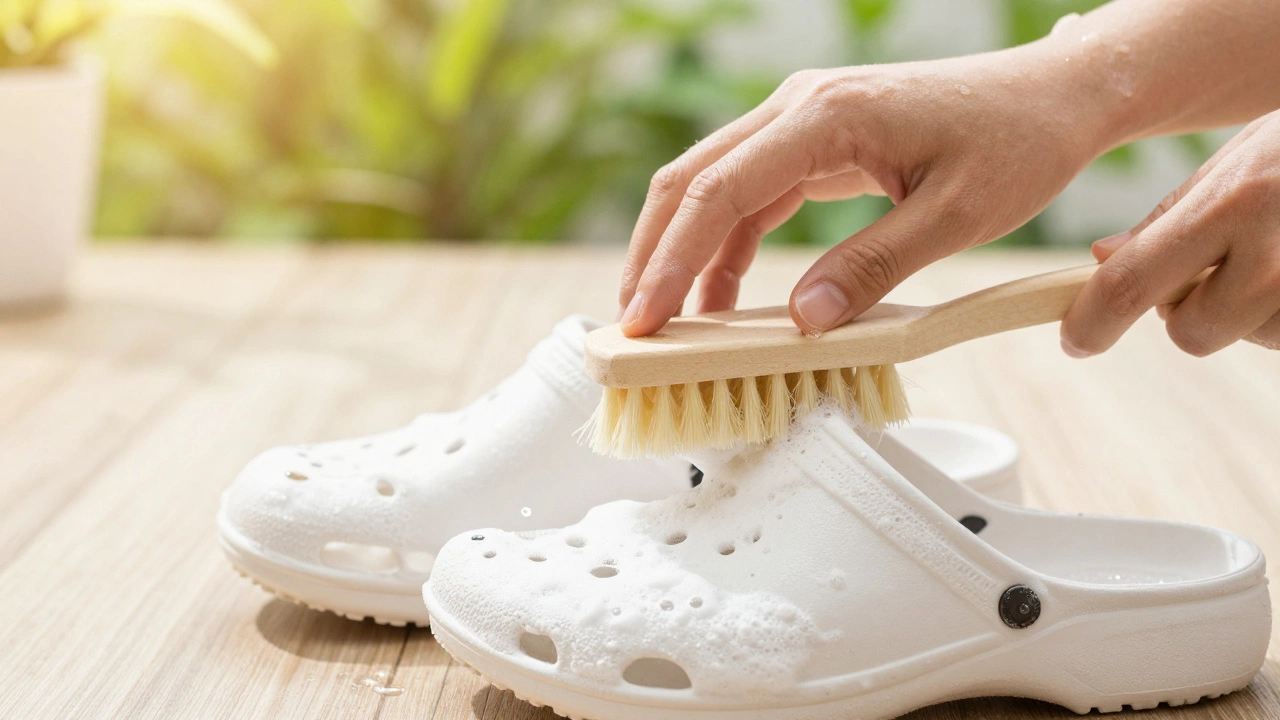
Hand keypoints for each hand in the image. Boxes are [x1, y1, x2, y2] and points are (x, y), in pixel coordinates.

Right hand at [615, 49, 1108, 336]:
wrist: (1053, 94)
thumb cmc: (1017, 143)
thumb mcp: (954, 218)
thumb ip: (872, 269)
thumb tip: (802, 324)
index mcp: (827, 116)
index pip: (718, 191)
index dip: (671, 261)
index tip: (644, 319)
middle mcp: (800, 107)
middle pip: (691, 180)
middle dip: (653, 255)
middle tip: (635, 328)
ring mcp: (802, 121)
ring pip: (709, 186)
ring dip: (682, 252)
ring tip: (670, 322)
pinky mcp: (814, 143)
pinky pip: (747, 194)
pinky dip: (724, 246)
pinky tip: (722, 296)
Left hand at [1062, 110, 1279, 356]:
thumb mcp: (1236, 163)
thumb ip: (1170, 219)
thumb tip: (1102, 261)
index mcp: (1233, 205)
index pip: (1133, 284)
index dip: (1092, 323)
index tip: (1075, 339)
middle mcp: (1274, 255)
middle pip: (1188, 333)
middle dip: (1187, 311)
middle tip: (1212, 267)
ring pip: (1243, 336)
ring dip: (1244, 308)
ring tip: (1275, 249)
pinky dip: (1278, 311)